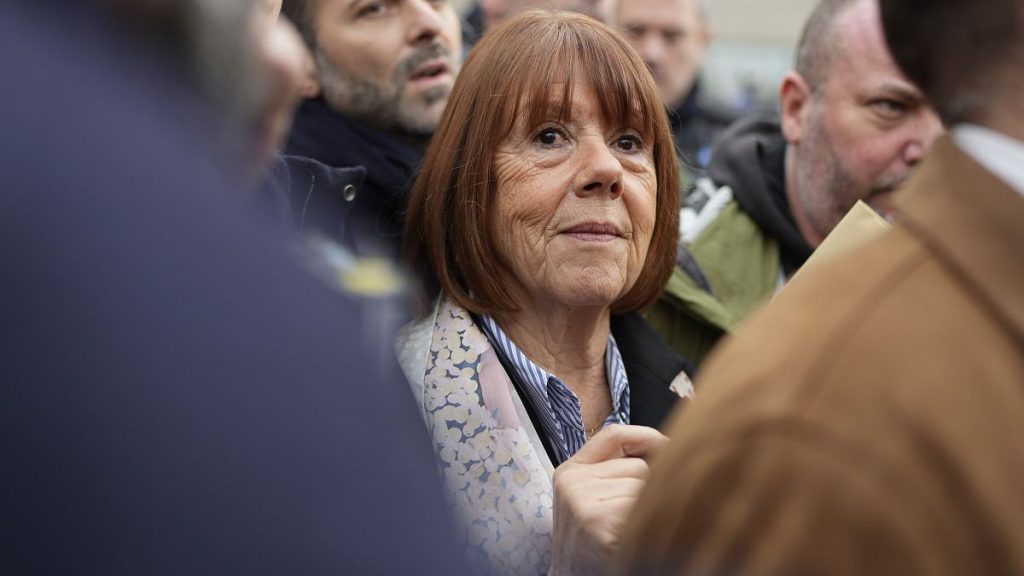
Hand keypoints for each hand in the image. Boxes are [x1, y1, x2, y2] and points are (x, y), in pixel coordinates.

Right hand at [549, 424, 668, 575]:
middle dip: (648, 489)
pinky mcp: (599, 522)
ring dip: (650, 510)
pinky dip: (650, 525)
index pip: (614, 435)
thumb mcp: (592, 499)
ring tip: (632, 532)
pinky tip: (634, 541)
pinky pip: (646, 509)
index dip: (647, 438)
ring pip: (646, 487)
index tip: (670, 448)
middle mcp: (573, 483)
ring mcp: (583, 502)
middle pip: (639, 466)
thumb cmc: (592, 546)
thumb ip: (616, 470)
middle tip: (636, 519)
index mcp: (569, 472)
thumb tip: (669, 447)